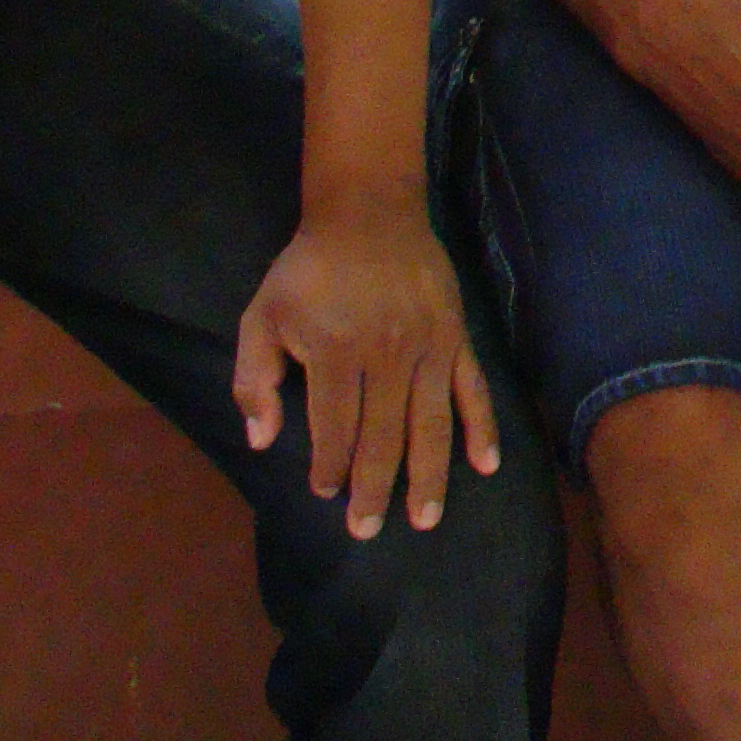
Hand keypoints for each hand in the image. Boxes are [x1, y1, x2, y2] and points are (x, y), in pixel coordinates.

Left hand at [232, 191, 501, 539]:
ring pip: (430, 424)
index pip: (334, 428)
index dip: (330, 467)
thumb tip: (261, 440)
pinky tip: (486, 465)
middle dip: (374, 489)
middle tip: (367, 529)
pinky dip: (482, 428)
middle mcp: (386, 356)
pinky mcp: (456, 336)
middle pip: (383, 437)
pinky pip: (473, 389)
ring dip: (428, 476)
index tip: (327, 494)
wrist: (369, 211)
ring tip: (424, 519)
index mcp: (336, 352)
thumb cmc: (309, 269)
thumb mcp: (261, 315)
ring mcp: (428, 347)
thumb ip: (254, 379)